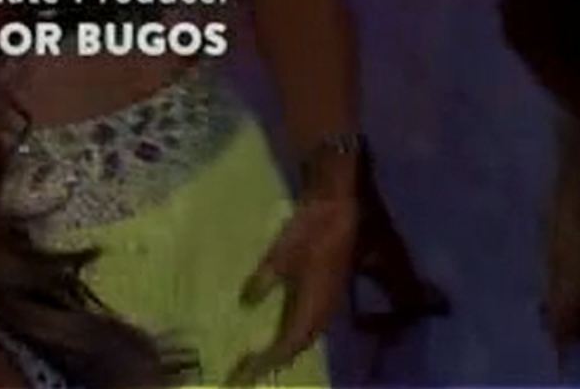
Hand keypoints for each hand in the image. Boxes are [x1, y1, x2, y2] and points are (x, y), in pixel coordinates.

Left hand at [227, 193, 356, 384]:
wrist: (336, 209)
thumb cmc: (309, 231)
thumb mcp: (280, 256)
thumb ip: (263, 281)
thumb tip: (247, 303)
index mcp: (314, 307)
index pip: (289, 346)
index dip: (267, 362)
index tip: (244, 373)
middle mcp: (324, 311)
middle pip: (298, 347)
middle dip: (273, 362)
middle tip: (246, 372)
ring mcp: (328, 302)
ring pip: (305, 337)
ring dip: (283, 351)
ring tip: (258, 360)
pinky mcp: (327, 291)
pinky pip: (309, 323)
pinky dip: (292, 334)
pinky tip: (278, 332)